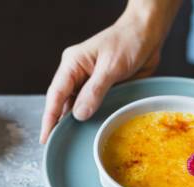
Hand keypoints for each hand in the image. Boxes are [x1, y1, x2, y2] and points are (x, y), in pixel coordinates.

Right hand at [39, 1, 179, 142]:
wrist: (148, 34)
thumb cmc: (128, 41)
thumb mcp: (111, 67)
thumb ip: (95, 91)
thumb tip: (79, 114)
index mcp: (72, 64)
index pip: (56, 95)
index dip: (49, 118)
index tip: (45, 137)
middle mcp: (77, 74)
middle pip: (63, 103)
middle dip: (59, 124)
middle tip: (56, 146)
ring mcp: (89, 82)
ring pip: (77, 107)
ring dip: (76, 123)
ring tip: (71, 144)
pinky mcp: (102, 88)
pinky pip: (93, 107)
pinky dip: (91, 119)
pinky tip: (90, 132)